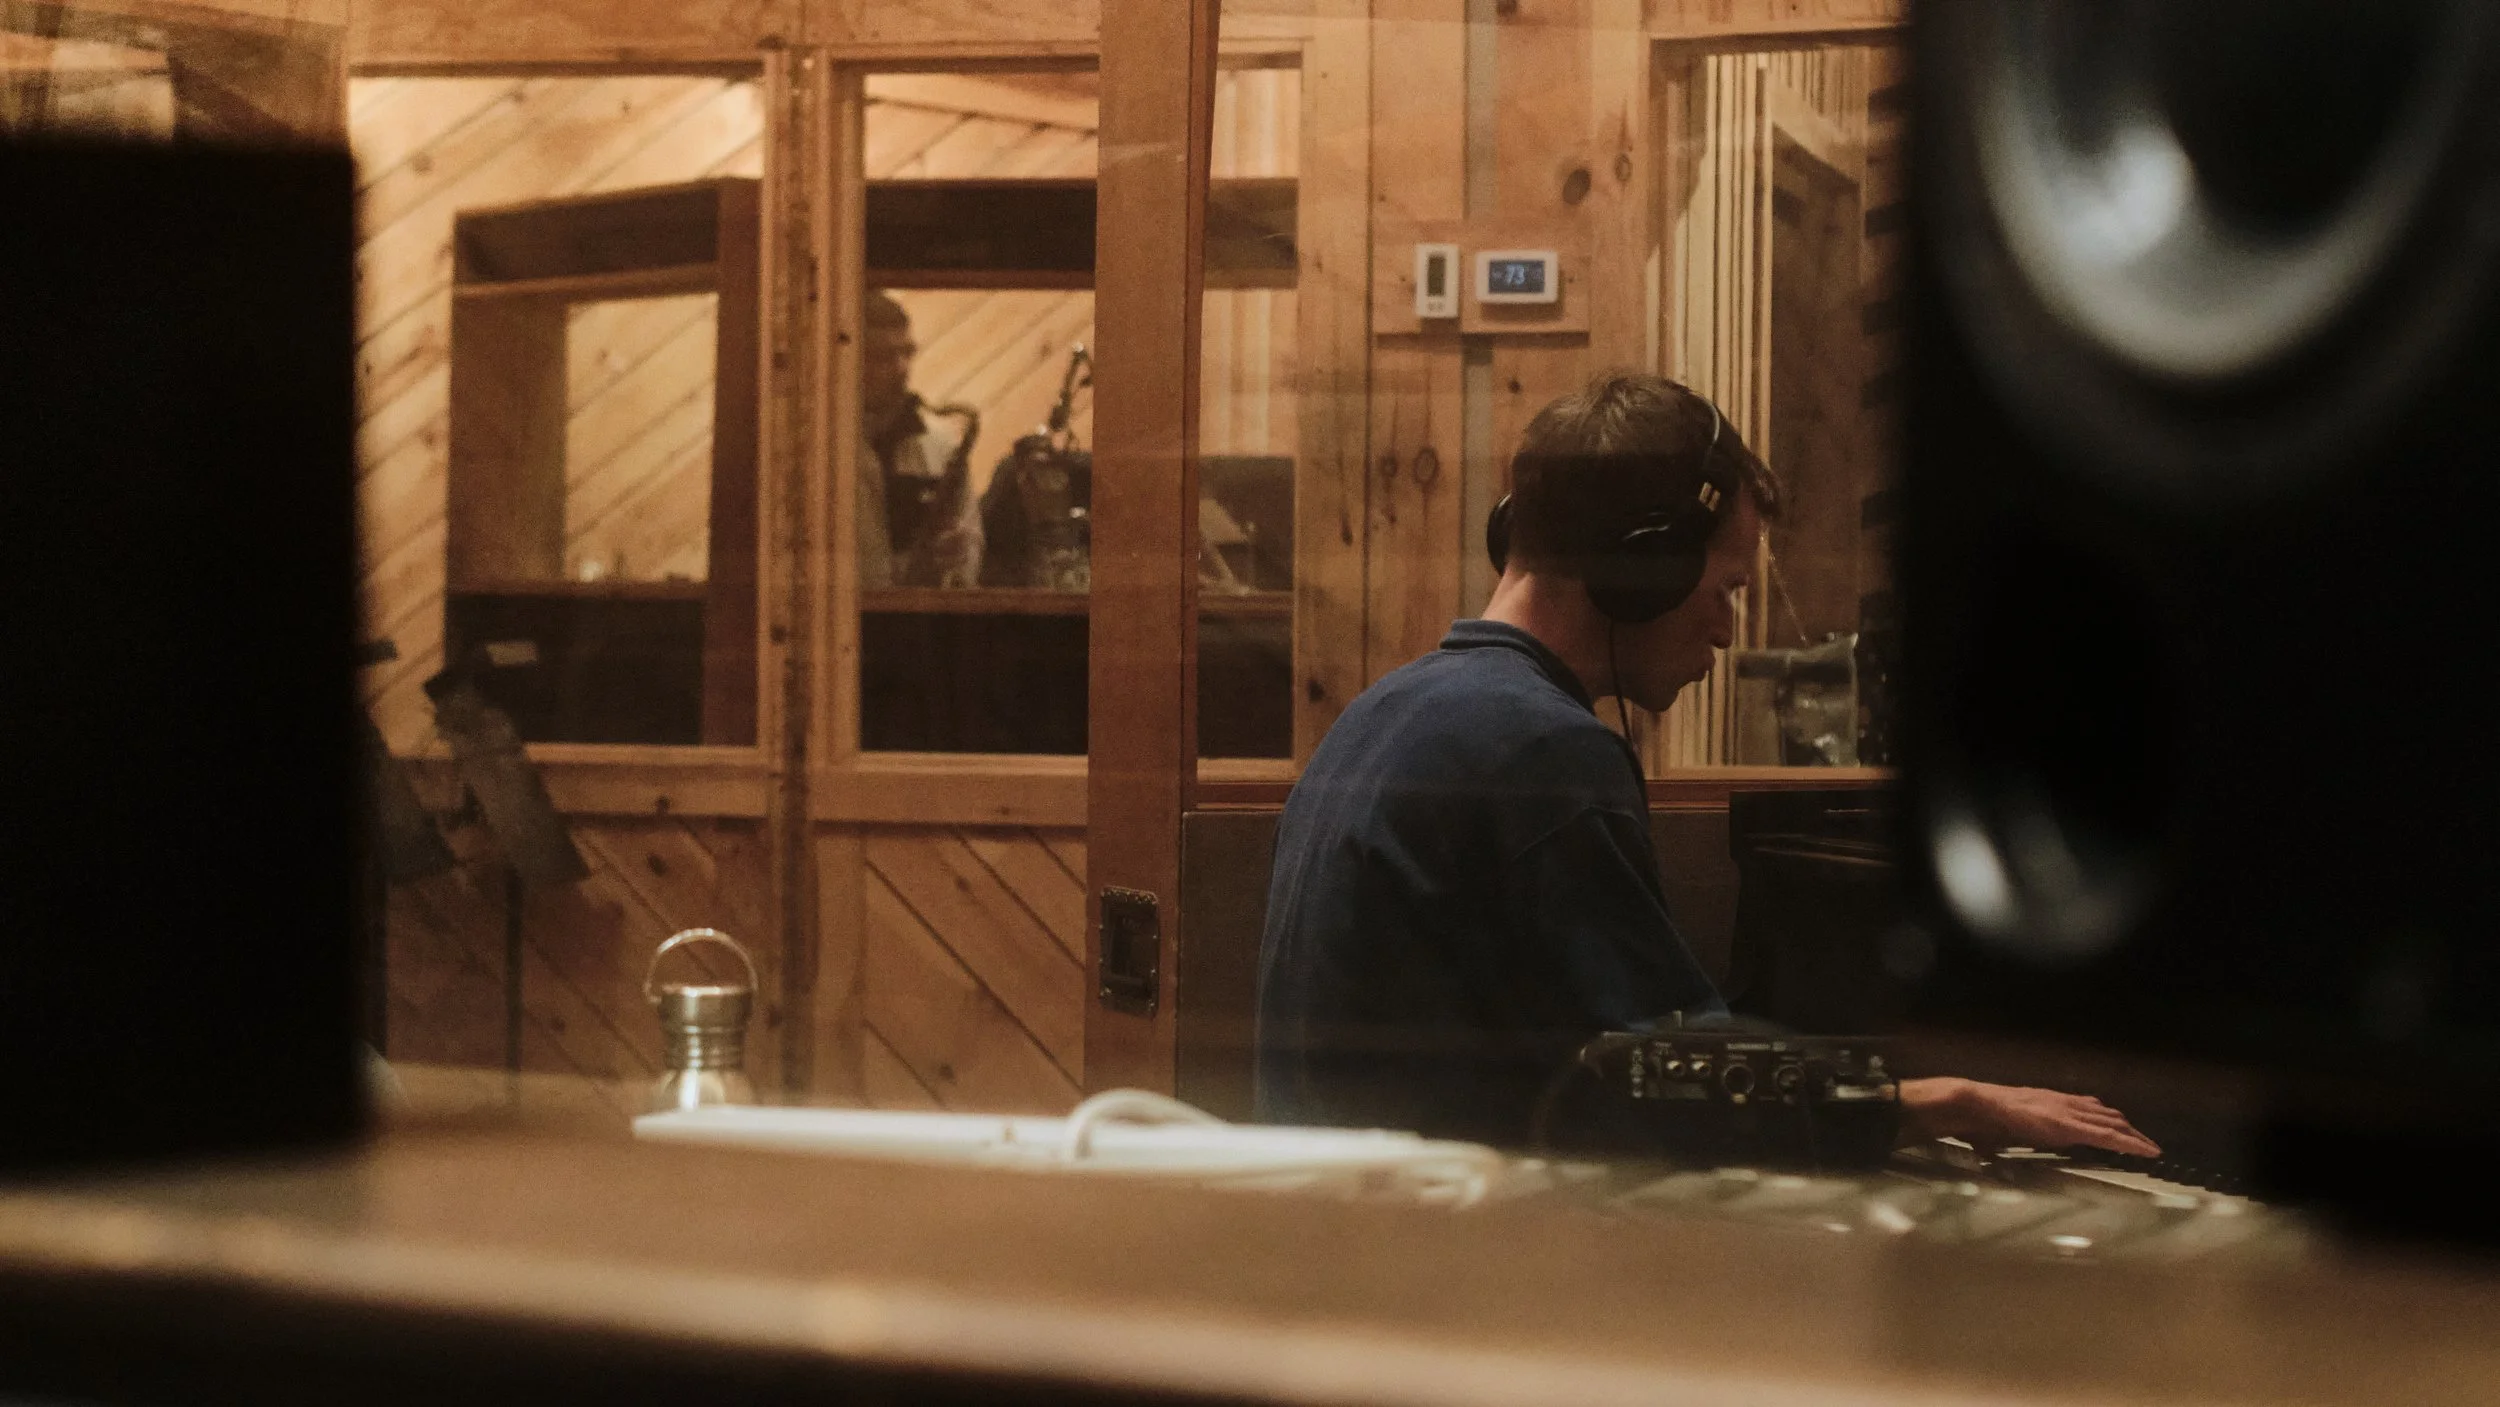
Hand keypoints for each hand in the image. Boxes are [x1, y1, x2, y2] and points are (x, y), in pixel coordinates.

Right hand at [1898, 1077, 2160, 1158]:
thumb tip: (2004, 1144)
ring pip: (2115, 1124)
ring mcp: (2070, 1113)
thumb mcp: (2006, 1124)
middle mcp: (2066, 1103)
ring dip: (2135, 1136)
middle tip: (2146, 1143)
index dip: (2108, 1119)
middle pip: (2108, 1115)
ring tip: (2151, 1149)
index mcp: (2052, 1102)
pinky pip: (2109, 1136)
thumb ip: (2014, 1131)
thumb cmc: (1985, 1117)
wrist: (1980, 1104)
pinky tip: (2147, 1152)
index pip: (2089, 1108)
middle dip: (2129, 1129)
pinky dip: (2131, 1144)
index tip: (2122, 1128)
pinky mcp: (2072, 1127)